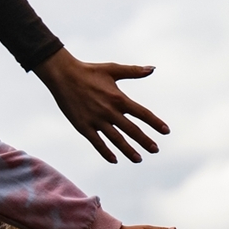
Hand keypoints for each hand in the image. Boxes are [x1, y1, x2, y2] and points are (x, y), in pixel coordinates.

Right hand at [33, 48, 166, 162]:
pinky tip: (114, 160)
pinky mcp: (83, 126)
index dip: (155, 122)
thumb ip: (134, 71)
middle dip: (145, 141)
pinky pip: (97, 142)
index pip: (142, 113)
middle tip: (155, 150)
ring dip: (128, 150)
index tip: (166, 131)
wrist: (62, 74)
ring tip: (139, 159)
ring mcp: (96, 120)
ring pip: (116, 139)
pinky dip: (105, 152)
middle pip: (132, 130)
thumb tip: (153, 68)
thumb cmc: (89, 71)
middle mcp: (109, 111)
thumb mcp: (113, 69)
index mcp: (119, 98)